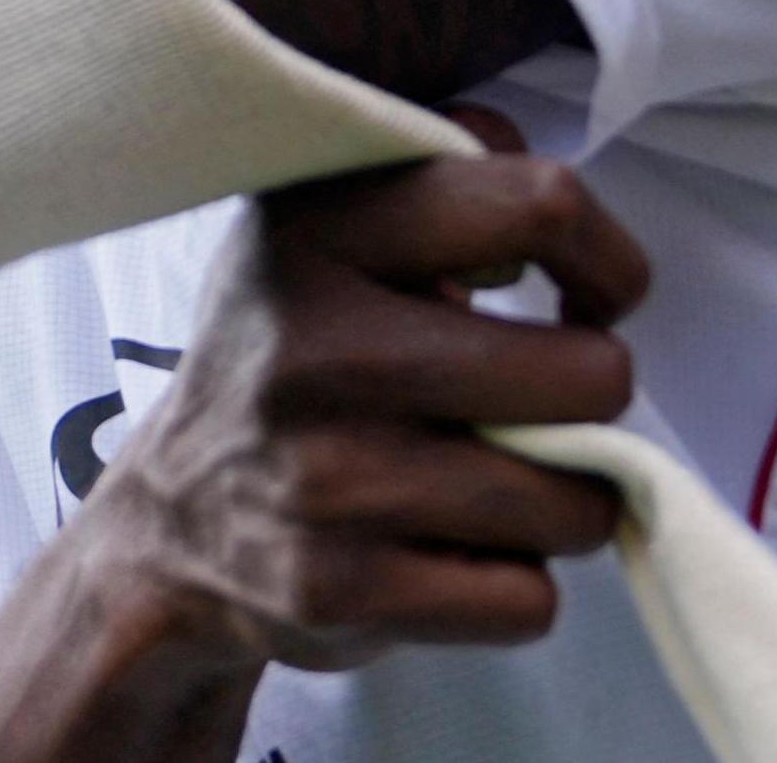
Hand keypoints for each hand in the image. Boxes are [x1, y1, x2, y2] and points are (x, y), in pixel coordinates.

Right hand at [72, 132, 648, 674]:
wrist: (170, 523)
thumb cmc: (291, 357)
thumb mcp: (327, 227)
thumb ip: (445, 175)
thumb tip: (564, 202)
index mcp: (320, 230)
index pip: (542, 205)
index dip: (606, 261)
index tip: (586, 298)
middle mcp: (316, 345)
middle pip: (592, 376)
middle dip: (589, 400)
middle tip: (532, 404)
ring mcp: (328, 476)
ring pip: (572, 503)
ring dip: (555, 502)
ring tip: (485, 480)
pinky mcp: (339, 589)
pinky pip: (527, 601)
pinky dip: (507, 587)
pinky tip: (444, 552)